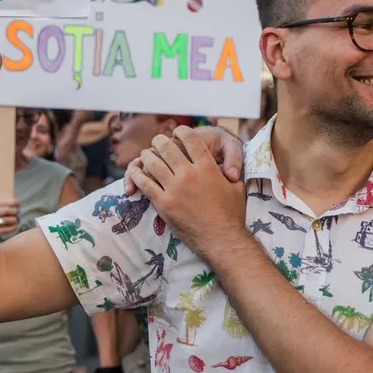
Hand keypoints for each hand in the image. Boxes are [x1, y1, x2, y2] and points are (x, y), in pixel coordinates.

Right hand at [0, 199, 20, 240]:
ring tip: (16, 220)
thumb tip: (16, 203)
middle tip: (17, 213)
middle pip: (5, 210)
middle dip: (14, 211)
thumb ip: (1, 207)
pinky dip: (12, 227)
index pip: (2, 203)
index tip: (18, 203)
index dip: (11, 202)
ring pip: (6, 220)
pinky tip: (14, 226)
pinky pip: (5, 229)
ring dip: (14, 220)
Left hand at [126, 127, 247, 260]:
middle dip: (160, 141)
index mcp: (207, 167)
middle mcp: (189, 174)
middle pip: (167, 147)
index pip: (190, 138)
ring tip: (147, 154)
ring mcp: (174, 189)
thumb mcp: (235, 187)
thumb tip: (227, 167)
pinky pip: (145, 184)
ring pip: (152, 162)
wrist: (222, 240)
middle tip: (158, 141)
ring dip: (147, 155)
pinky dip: (138, 175)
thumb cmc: (232, 215)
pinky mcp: (163, 204)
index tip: (178, 132)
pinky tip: (137, 172)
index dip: (182, 131)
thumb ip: (229, 173)